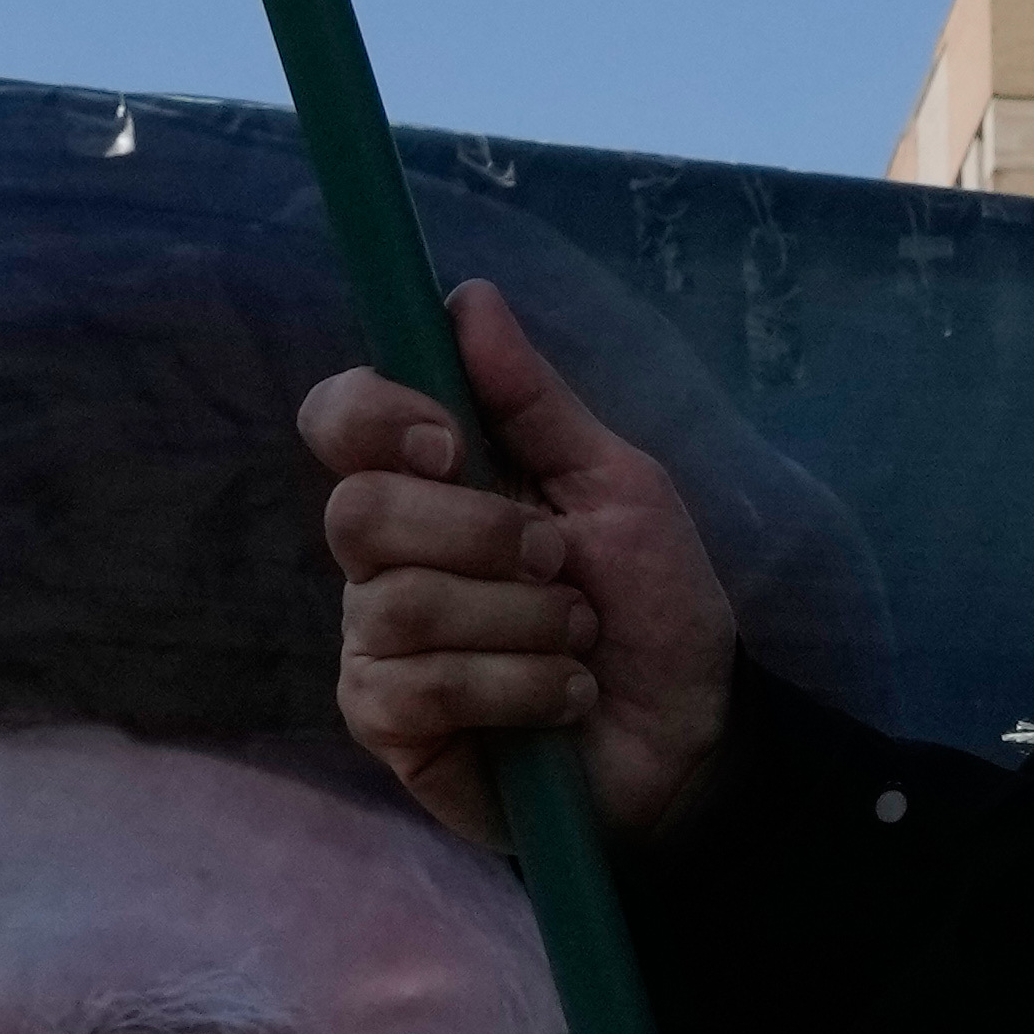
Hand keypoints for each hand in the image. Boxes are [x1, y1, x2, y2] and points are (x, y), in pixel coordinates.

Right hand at [304, 281, 739, 850]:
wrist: (692, 736)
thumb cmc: (652, 606)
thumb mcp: (619, 489)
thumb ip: (536, 403)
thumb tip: (469, 298)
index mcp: (436, 483)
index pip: (341, 418)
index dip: (375, 418)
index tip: (453, 445)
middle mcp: (387, 555)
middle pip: (356, 511)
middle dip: (479, 535)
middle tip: (561, 563)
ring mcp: (378, 641)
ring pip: (396, 604)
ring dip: (520, 623)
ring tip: (578, 642)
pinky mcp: (388, 722)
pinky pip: (414, 686)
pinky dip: (513, 686)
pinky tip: (559, 700)